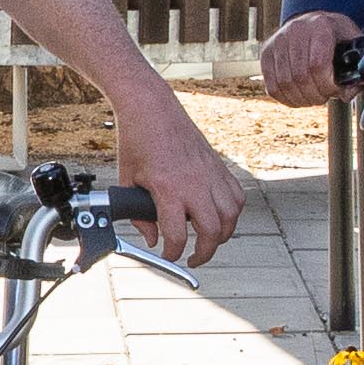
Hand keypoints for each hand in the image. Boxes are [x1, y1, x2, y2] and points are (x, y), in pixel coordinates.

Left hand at [117, 110, 247, 266]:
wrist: (151, 107)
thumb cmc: (137, 138)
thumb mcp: (127, 180)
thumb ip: (137, 214)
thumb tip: (152, 238)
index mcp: (168, 188)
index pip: (177, 234)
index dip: (173, 253)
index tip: (169, 256)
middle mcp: (194, 182)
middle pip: (212, 231)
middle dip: (205, 252)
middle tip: (194, 258)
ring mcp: (210, 173)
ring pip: (231, 216)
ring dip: (222, 234)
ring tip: (208, 241)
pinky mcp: (219, 165)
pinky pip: (236, 196)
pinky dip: (232, 212)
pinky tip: (219, 216)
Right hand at [257, 10, 357, 106]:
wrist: (313, 20)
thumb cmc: (335, 34)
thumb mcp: (352, 43)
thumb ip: (356, 68)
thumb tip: (347, 94)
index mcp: (319, 26)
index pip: (317, 64)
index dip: (326, 85)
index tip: (334, 90)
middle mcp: (295, 30)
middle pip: (300, 76)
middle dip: (315, 95)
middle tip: (324, 97)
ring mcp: (277, 41)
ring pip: (284, 83)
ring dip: (301, 98)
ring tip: (312, 98)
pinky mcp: (266, 53)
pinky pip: (272, 86)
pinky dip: (286, 98)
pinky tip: (298, 97)